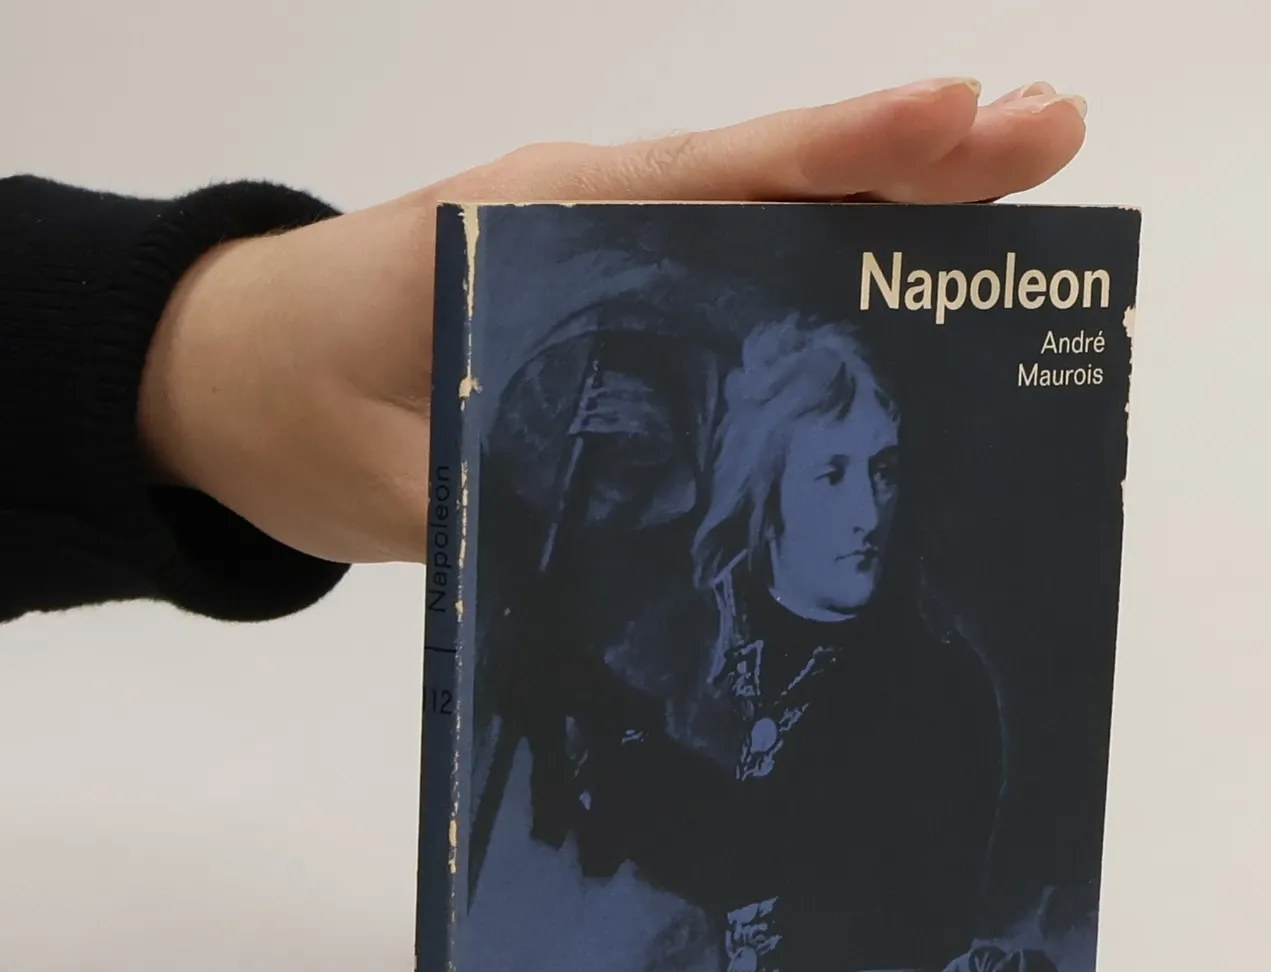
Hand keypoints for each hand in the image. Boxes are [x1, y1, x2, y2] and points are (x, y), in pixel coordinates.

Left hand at [136, 79, 1086, 565]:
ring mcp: (606, 264)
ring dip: (890, 230)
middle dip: (918, 166)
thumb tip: (647, 552)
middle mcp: (594, 222)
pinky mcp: (606, 318)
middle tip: (1053, 139)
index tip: (965, 119)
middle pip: (778, 185)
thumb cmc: (288, 401)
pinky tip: (898, 322)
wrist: (217, 386)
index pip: (725, 176)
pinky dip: (822, 296)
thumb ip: (516, 501)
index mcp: (546, 225)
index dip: (849, 156)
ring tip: (1017, 218)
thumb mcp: (397, 474)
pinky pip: (732, 297)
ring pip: (770, 234)